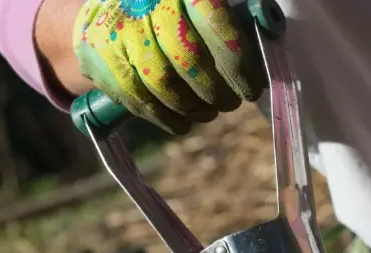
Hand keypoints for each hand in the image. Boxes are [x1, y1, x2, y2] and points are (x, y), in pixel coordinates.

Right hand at [72, 0, 264, 133]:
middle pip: (188, 58)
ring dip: (193, 108)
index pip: (214, 21)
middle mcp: (146, 2)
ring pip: (162, 82)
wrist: (107, 14)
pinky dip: (166, 118)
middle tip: (230, 104)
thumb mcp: (200, 7)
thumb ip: (233, 20)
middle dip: (216, 91)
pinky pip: (138, 97)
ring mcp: (120, 29)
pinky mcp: (101, 57)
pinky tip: (182, 124)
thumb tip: (270, 35)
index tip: (251, 88)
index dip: (237, 60)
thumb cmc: (171, 14)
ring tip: (207, 113)